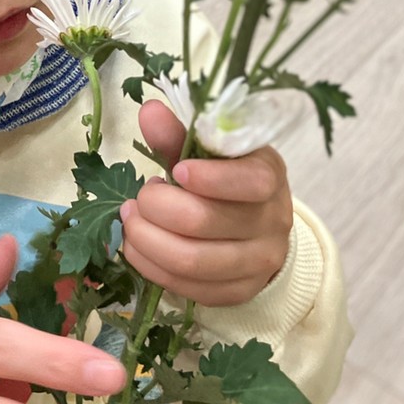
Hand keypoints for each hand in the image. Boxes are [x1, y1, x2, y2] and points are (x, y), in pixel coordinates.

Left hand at [121, 101, 292, 306]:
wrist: (258, 227)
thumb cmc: (226, 178)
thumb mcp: (209, 151)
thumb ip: (179, 134)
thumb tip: (149, 111)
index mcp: (269, 175)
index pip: (250, 182)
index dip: (209, 178)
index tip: (176, 171)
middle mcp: (273, 221)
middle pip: (204, 222)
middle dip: (156, 208)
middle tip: (138, 198)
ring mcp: (259, 262)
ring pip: (192, 262)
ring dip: (146, 240)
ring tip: (130, 221)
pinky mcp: (239, 292)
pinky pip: (190, 289)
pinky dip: (152, 268)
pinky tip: (137, 248)